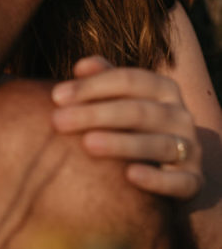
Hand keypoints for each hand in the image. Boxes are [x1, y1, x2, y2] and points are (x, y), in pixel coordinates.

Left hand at [51, 55, 201, 199]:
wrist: (170, 170)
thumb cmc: (134, 126)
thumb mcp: (121, 99)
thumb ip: (103, 79)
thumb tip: (81, 67)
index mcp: (163, 88)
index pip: (128, 80)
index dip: (92, 86)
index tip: (55, 96)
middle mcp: (180, 115)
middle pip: (138, 111)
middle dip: (95, 115)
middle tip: (57, 121)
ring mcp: (190, 149)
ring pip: (158, 144)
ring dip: (122, 144)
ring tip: (87, 144)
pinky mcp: (192, 181)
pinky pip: (179, 182)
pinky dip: (156, 179)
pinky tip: (130, 176)